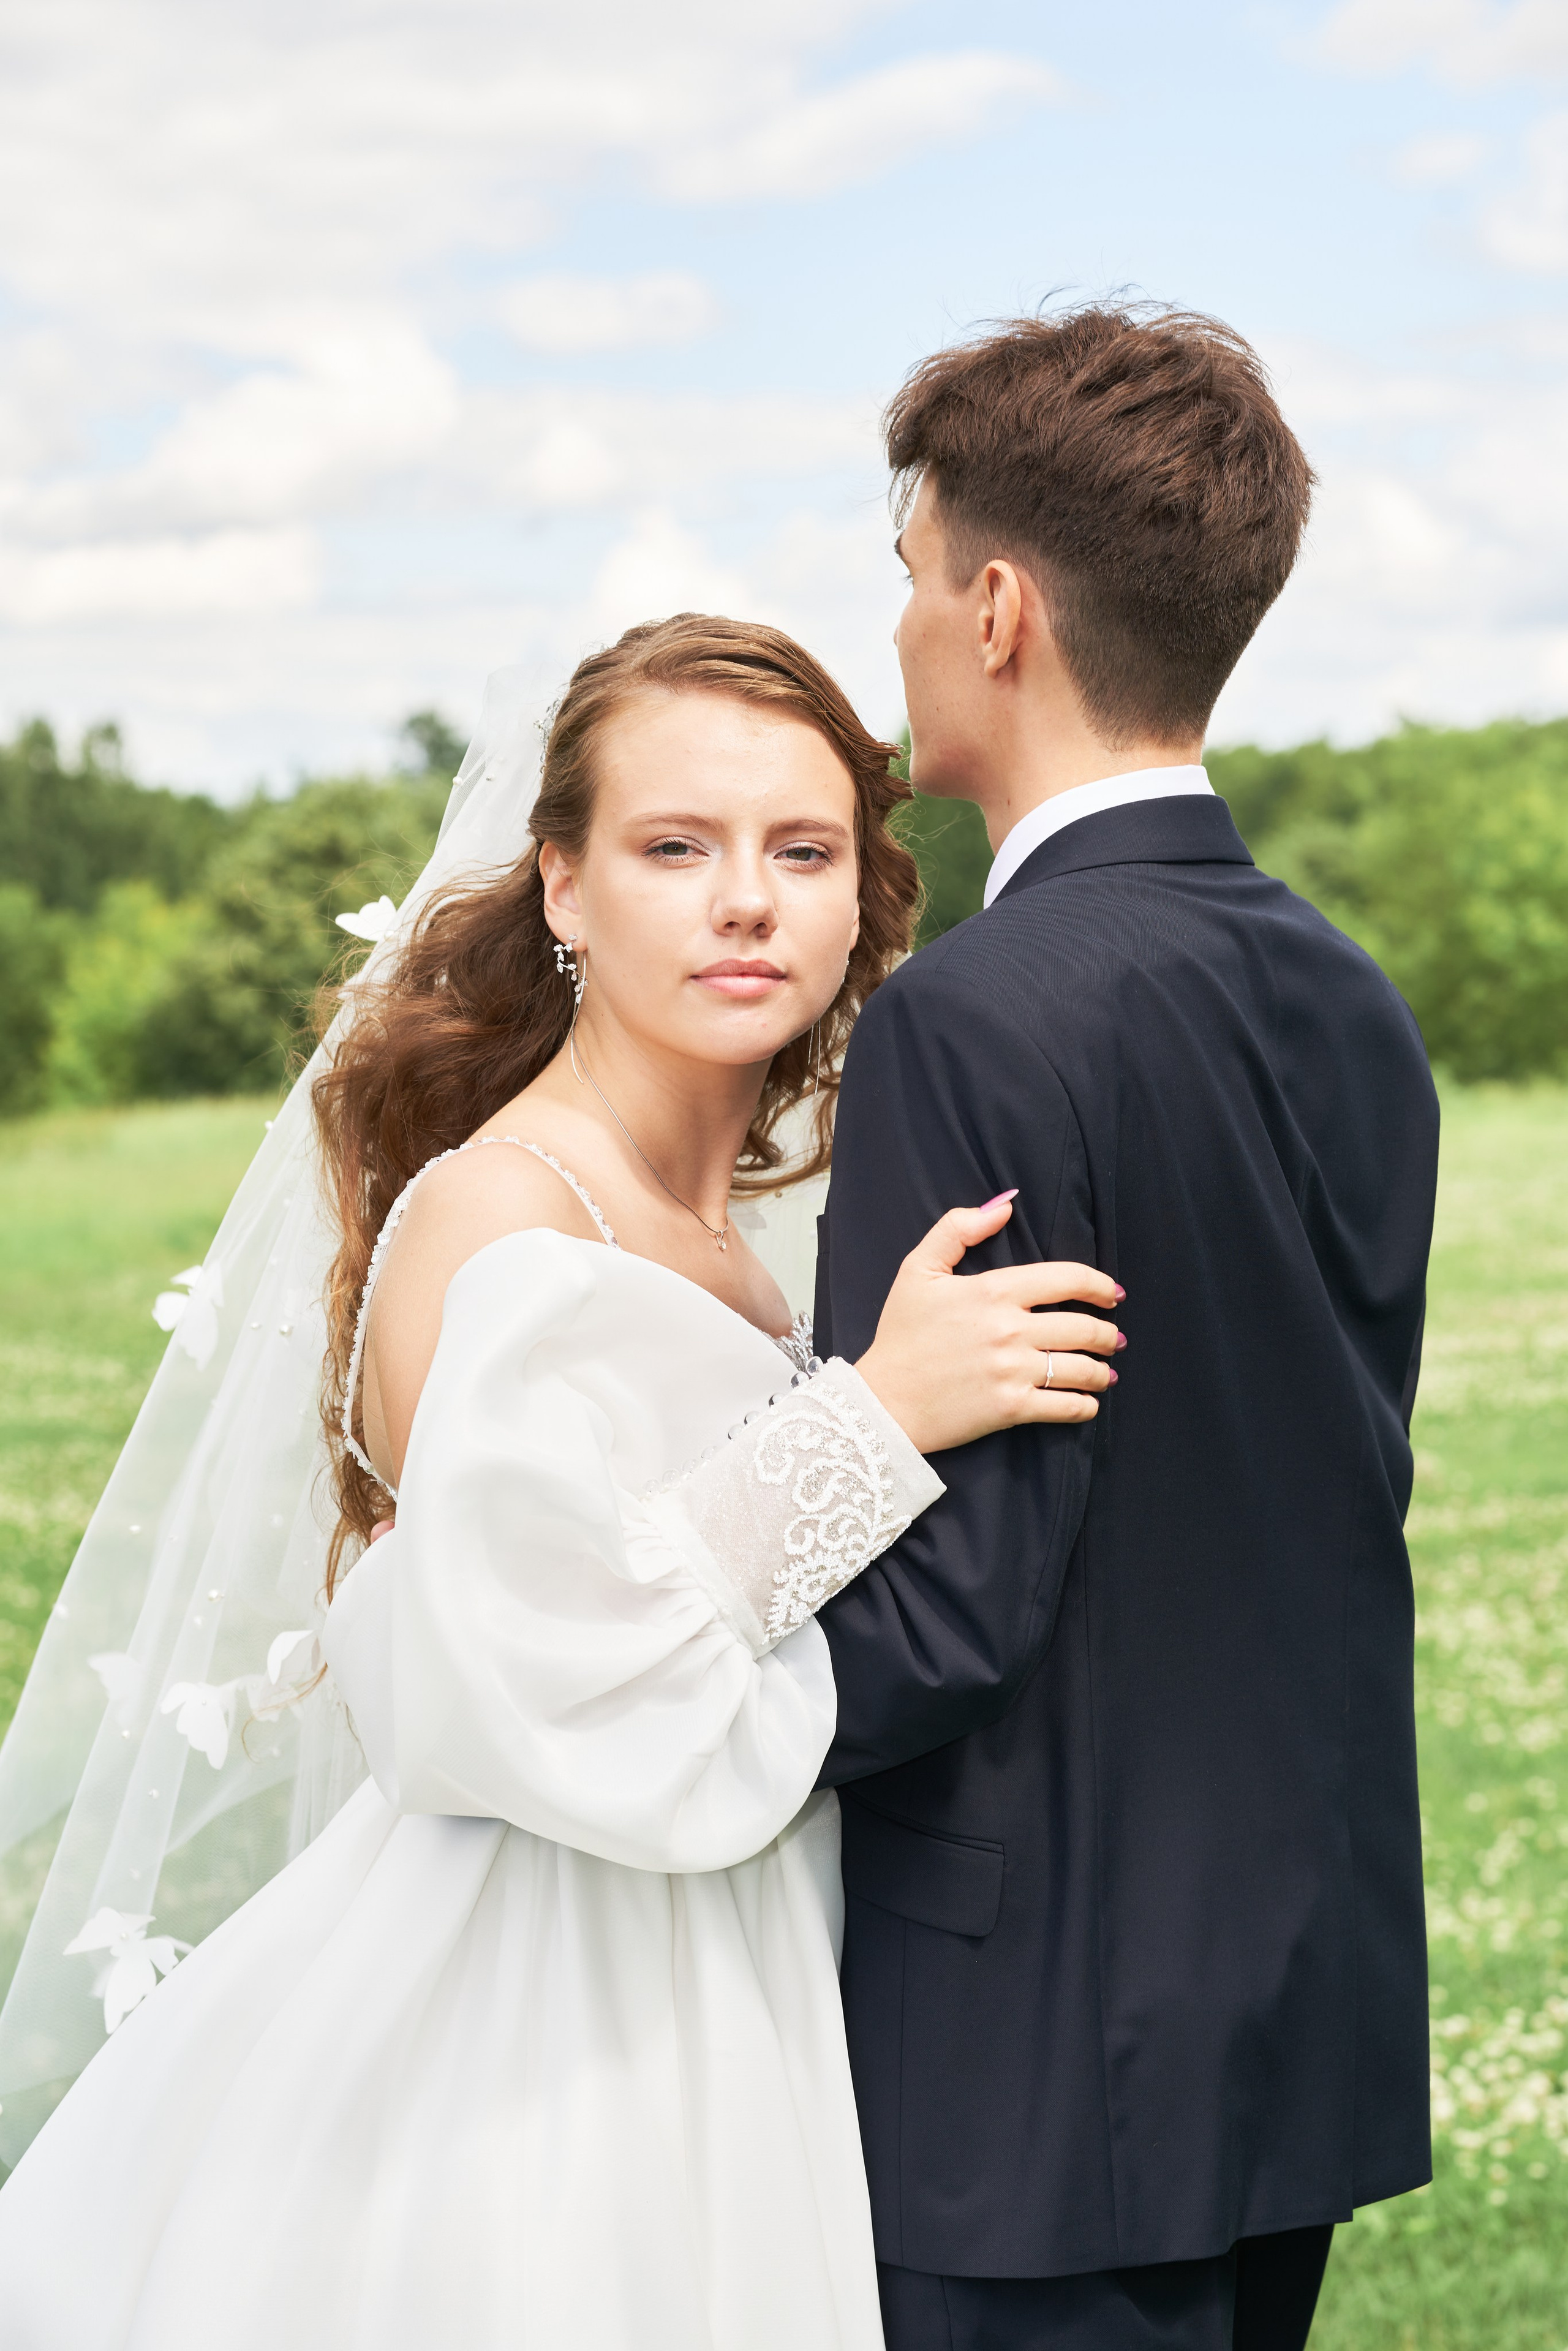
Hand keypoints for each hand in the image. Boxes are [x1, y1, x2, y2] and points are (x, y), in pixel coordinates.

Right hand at [854, 1195, 1123, 1454]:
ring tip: (1105, 1372)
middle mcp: (1009, 1329)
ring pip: (1082, 1368)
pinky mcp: (1011, 1409)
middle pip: (1083, 1327)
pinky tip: (1087, 1401)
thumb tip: (1005, 1204)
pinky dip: (1087, 1405)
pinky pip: (1067, 1407)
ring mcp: (1013, 1371)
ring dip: (1102, 1370)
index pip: (1067, 1278)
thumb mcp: (917, 1269)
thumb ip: (958, 1228)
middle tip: (1113, 1338)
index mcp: (993, 1291)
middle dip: (1107, 1333)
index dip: (1099, 1284)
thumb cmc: (900, 1335)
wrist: (882, 1401)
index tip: (1112, 1294)